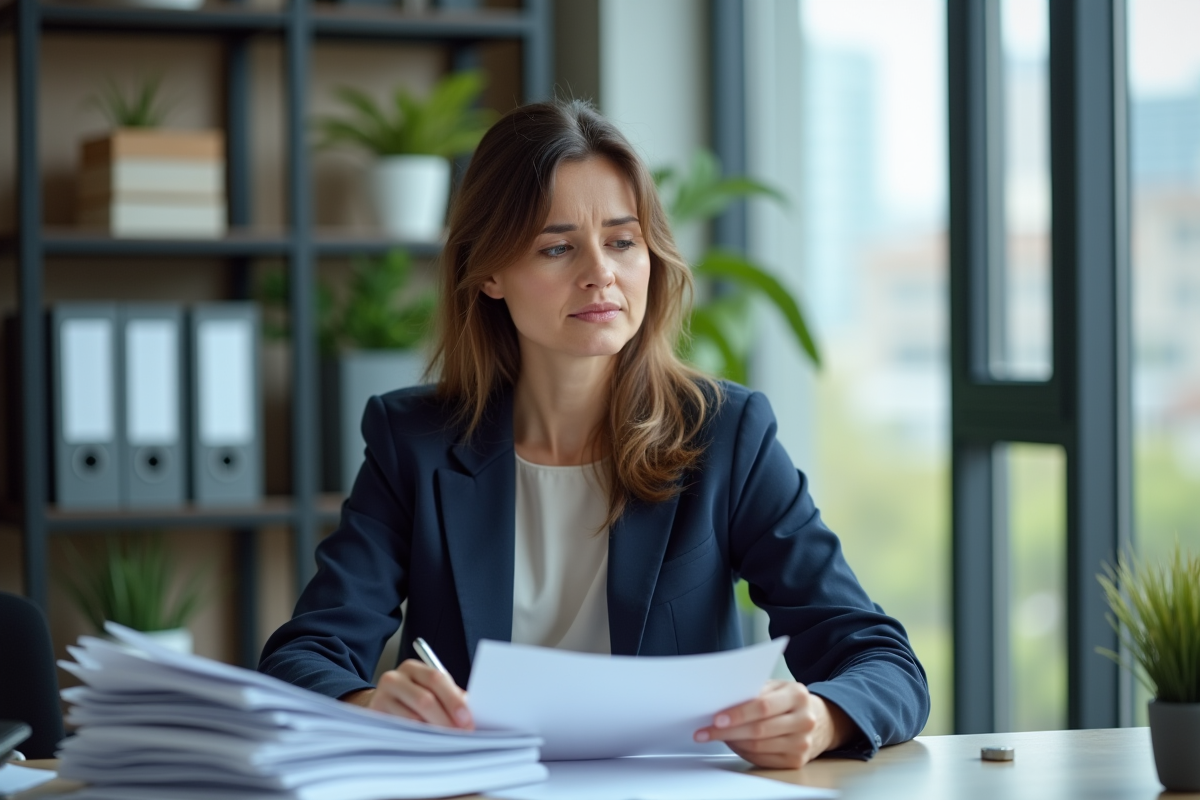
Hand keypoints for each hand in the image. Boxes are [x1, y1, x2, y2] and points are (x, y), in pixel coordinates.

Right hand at [341, 659, 473, 729]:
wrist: (381, 705)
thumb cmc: (413, 699)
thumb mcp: (430, 691)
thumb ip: (450, 697)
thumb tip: (472, 712)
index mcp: (414, 668)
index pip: (437, 678)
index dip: (454, 700)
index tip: (468, 719)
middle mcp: (395, 678)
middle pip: (425, 699)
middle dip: (446, 720)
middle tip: (460, 734)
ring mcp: (382, 697)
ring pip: (412, 719)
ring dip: (433, 732)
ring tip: (447, 742)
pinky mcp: (375, 716)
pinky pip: (400, 731)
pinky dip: (417, 738)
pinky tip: (428, 744)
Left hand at [693, 680, 854, 769]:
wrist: (819, 720)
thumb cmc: (789, 701)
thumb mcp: (777, 687)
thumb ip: (755, 691)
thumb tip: (722, 700)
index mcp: (797, 695)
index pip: (763, 706)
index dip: (738, 714)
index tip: (717, 718)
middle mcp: (804, 720)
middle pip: (758, 730)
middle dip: (727, 731)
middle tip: (706, 731)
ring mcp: (802, 743)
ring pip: (758, 747)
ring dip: (732, 742)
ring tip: (716, 735)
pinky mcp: (797, 761)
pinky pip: (762, 759)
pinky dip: (743, 752)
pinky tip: (734, 744)